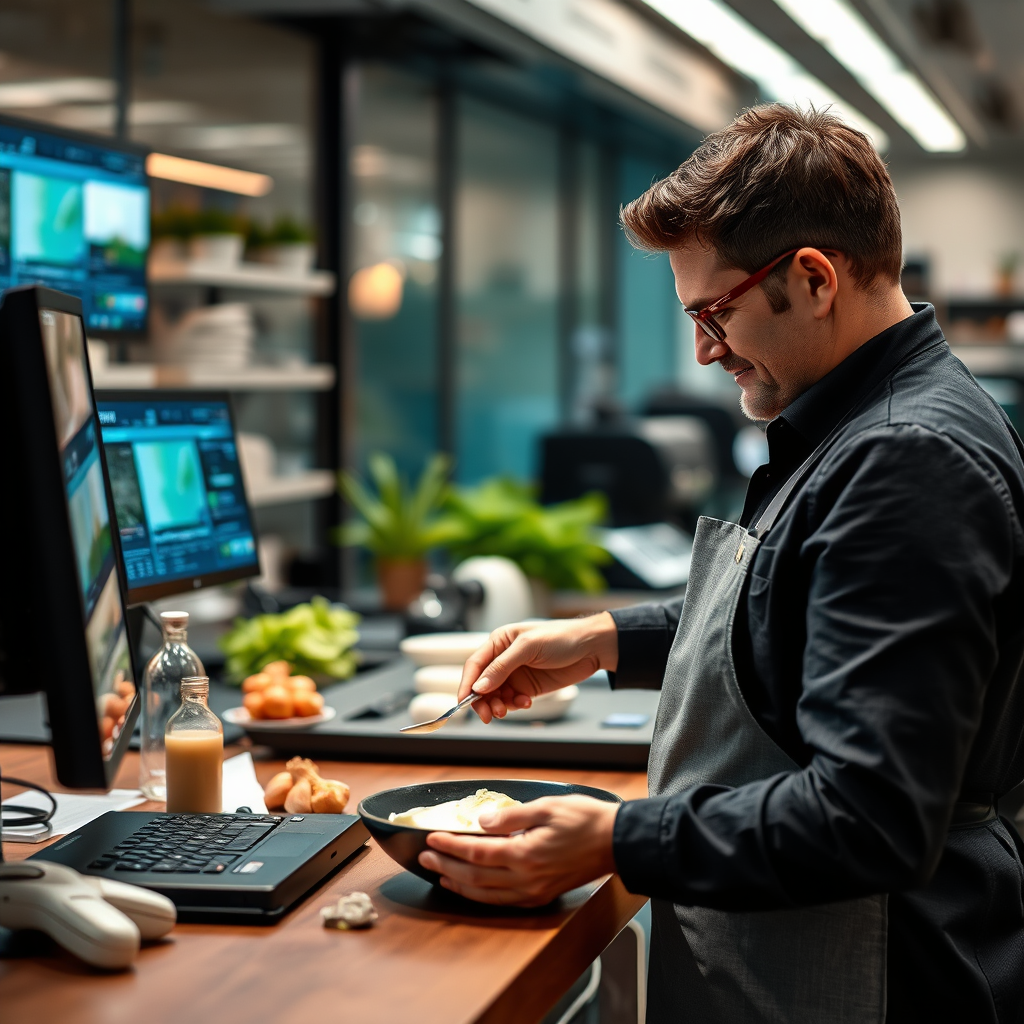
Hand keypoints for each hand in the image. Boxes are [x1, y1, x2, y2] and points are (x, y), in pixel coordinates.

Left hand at [418, 795, 618, 905]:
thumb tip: (482, 821)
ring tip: (440, 874)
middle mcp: (526, 879)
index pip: (476, 852)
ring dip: (459, 884)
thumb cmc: (586, 820)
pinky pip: (502, 902)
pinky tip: (471, 888)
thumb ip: (511, 816)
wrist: (617, 843)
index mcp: (525, 854)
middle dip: (446, 865)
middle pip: (475, 876)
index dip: (450, 845)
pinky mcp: (540, 896)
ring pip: (485, 895)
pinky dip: (480, 896)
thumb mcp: (547, 806)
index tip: (431, 838)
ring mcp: (533, 892)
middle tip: (425, 856)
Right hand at [460, 613, 618, 723]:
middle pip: (482, 684)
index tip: (464, 702)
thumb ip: (502, 667)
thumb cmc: (561, 638)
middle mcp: (503, 659)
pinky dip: (515, 705)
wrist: (591, 647)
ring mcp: (515, 675)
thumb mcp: (528, 647)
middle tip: (488, 715)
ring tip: (508, 709)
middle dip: (482, 701)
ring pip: (496, 696)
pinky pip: (512, 701)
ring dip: (499, 705)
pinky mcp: (527, 687)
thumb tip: (479, 687)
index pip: (474, 665)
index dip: (467, 684)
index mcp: (499, 642)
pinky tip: (526, 703)